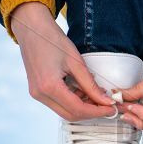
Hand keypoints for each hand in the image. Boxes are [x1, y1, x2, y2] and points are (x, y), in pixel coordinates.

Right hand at [12, 2, 114, 120]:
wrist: (31, 29)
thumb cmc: (52, 40)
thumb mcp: (76, 62)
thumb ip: (91, 85)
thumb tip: (106, 101)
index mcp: (49, 86)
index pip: (78, 109)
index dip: (97, 111)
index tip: (111, 108)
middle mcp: (41, 94)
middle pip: (71, 115)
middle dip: (91, 112)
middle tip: (106, 105)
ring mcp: (37, 94)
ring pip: (65, 111)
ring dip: (83, 107)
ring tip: (96, 95)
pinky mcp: (38, 91)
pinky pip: (59, 104)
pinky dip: (74, 102)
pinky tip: (83, 91)